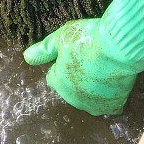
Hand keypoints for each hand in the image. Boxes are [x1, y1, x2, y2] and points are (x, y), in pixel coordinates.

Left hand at [23, 18, 143, 115]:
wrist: (116, 48)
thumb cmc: (86, 39)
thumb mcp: (60, 37)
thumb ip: (44, 50)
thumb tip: (27, 57)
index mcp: (58, 82)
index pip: (54, 77)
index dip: (63, 64)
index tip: (75, 53)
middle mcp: (73, 98)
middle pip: (71, 88)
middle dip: (77, 78)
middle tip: (90, 58)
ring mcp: (93, 104)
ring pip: (89, 98)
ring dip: (93, 89)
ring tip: (103, 68)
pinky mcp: (112, 106)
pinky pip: (108, 105)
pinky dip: (110, 98)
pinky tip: (114, 83)